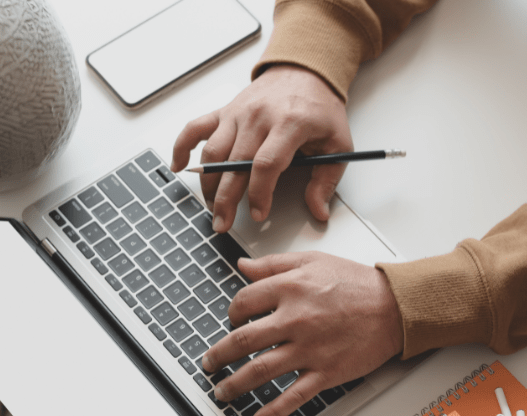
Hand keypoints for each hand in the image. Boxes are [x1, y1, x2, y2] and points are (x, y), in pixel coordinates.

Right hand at [171, 65, 353, 229]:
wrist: (305, 72)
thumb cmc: (320, 109)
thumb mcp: (338, 143)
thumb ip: (327, 180)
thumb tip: (318, 211)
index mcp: (290, 124)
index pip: (267, 164)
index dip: (259, 193)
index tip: (259, 214)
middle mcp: (259, 117)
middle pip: (235, 163)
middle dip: (226, 199)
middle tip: (224, 223)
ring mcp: (238, 113)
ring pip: (213, 151)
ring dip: (207, 183)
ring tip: (212, 207)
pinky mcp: (225, 111)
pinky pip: (195, 128)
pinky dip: (182, 146)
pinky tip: (179, 166)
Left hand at [201, 252, 403, 415]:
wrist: (395, 306)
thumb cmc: (358, 283)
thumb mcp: (314, 261)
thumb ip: (275, 263)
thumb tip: (243, 265)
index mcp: (291, 289)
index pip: (243, 302)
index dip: (231, 312)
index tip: (231, 320)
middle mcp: (296, 319)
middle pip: (242, 340)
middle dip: (218, 355)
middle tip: (209, 362)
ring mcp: (310, 349)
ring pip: (260, 370)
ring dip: (234, 384)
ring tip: (222, 391)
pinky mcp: (326, 372)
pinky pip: (292, 396)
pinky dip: (272, 411)